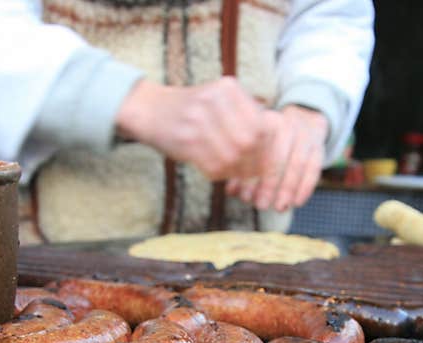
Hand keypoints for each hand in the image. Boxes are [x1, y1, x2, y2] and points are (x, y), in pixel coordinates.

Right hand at [116, 77, 264, 179]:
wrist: (149, 108)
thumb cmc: (192, 108)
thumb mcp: (219, 98)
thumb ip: (246, 115)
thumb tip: (273, 146)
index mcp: (228, 88)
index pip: (261, 125)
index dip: (267, 148)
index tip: (265, 159)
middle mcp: (213, 100)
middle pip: (249, 142)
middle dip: (253, 162)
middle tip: (251, 171)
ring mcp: (197, 120)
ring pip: (232, 156)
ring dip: (236, 170)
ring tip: (234, 172)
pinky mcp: (185, 140)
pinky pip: (213, 165)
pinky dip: (219, 174)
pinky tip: (217, 172)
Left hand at [227, 105, 327, 211]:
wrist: (302, 122)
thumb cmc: (269, 141)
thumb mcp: (253, 149)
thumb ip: (241, 168)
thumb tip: (231, 191)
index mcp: (264, 122)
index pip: (255, 149)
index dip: (249, 175)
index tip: (244, 197)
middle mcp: (286, 125)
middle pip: (277, 156)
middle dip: (268, 184)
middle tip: (261, 206)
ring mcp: (305, 135)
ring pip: (298, 162)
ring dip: (288, 188)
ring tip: (279, 208)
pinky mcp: (319, 147)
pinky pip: (314, 168)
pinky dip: (306, 187)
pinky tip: (297, 203)